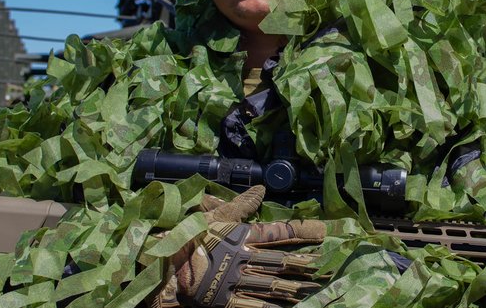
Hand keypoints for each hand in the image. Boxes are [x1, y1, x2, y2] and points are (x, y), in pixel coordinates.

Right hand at [149, 186, 328, 307]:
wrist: (161, 264)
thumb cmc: (189, 237)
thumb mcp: (215, 216)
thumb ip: (241, 205)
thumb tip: (261, 189)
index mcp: (240, 235)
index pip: (277, 232)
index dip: (300, 232)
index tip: (322, 232)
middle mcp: (241, 257)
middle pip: (278, 261)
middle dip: (301, 265)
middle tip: (324, 267)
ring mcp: (234, 280)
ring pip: (269, 283)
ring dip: (292, 287)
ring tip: (312, 289)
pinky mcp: (225, 299)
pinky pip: (252, 304)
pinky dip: (270, 306)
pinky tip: (286, 307)